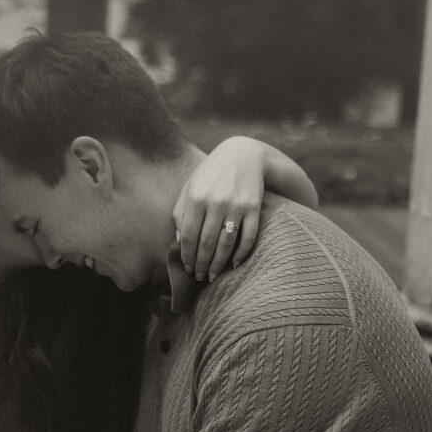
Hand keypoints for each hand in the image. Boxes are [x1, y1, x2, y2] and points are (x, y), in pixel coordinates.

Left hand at [173, 138, 266, 281]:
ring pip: (226, 244)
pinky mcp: (253, 208)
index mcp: (196, 197)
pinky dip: (241, 254)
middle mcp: (215, 202)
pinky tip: (234, 264)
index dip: (186, 255)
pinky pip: (248, 237)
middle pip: (206, 243)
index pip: (187, 236)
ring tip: (213, 276)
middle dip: (201, 265)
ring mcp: (236, 205)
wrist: (243, 154)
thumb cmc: (211, 174)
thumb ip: (180, 212)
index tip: (187, 268)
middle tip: (199, 277)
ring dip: (218, 264)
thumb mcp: (190, 187)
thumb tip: (178, 241)